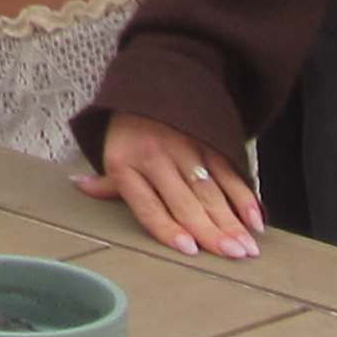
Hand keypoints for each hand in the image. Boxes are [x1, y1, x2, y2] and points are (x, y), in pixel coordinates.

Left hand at [76, 114, 261, 259]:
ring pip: (211, 191)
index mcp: (127, 166)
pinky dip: (244, 195)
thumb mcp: (112, 154)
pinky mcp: (210, 141)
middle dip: (211, 230)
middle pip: (185, 202)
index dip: (168, 228)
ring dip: (231, 220)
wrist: (153, 81)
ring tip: (247, 247)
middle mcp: (157, 158)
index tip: (190, 250)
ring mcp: (186, 148)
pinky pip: (229, 172)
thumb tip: (80, 186)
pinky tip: (256, 219)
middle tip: (233, 255)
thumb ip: (106, 182)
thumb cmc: (130, 131)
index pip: (148, 206)